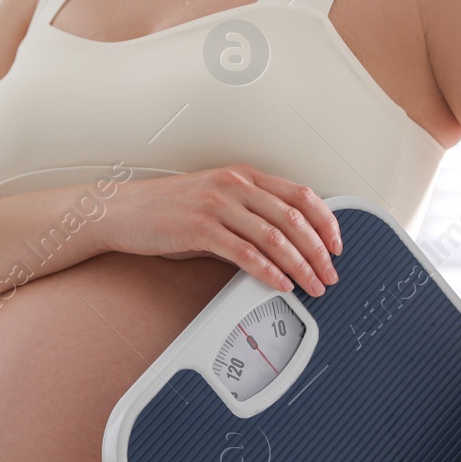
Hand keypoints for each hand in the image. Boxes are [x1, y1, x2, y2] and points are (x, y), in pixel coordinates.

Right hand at [99, 165, 342, 295]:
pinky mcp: (201, 228)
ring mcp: (218, 205)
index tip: (337, 245)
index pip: (301, 195)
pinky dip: (269, 272)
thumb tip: (283, 246)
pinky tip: (280, 285)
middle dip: (319, 251)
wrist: (122, 211)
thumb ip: (248, 218)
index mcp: (243, 176)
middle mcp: (235, 185)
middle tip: (330, 274)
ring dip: (300, 266)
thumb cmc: (166, 210)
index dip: (327, 221)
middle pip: (294, 218)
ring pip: (275, 237)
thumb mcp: (215, 204)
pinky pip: (246, 253)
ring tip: (312, 286)